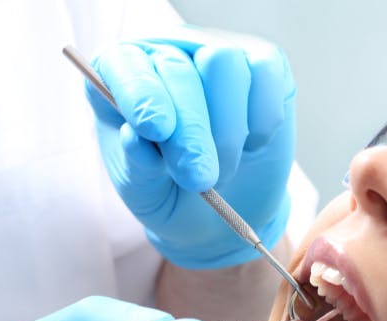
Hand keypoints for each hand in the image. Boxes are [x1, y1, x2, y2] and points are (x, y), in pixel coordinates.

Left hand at [88, 29, 295, 268]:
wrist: (229, 204)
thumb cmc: (175, 192)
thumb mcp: (145, 192)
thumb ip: (136, 165)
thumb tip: (134, 138)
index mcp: (123, 75)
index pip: (123, 64)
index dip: (139, 93)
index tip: (153, 131)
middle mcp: (168, 52)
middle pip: (178, 69)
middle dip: (190, 130)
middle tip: (198, 178)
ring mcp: (217, 51)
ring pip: (224, 62)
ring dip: (227, 128)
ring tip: (224, 170)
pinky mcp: (262, 62)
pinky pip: (264, 74)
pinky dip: (262, 118)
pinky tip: (252, 146)